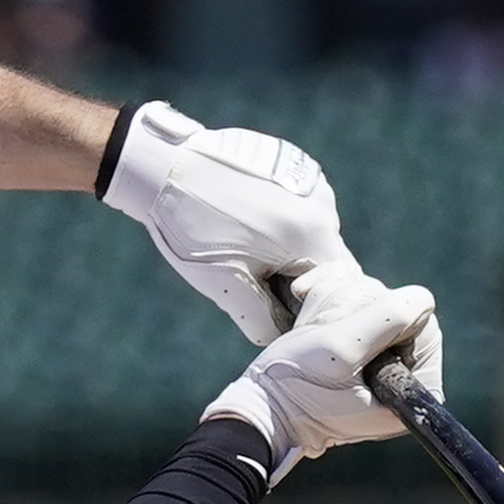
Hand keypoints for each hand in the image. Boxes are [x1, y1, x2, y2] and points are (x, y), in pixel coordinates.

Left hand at [103, 102, 355, 346]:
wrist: (164, 165)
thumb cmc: (192, 226)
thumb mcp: (225, 285)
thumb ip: (261, 322)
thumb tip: (282, 338)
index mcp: (312, 236)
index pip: (339, 289)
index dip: (313, 308)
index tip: (280, 310)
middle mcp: (323, 205)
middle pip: (327, 261)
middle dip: (299, 278)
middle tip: (256, 279)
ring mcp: (311, 181)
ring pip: (314, 234)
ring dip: (291, 249)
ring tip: (246, 245)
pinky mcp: (296, 165)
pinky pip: (302, 208)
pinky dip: (284, 222)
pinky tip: (247, 218)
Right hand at [204, 277, 441, 478]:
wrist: (260, 409)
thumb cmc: (296, 387)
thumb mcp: (341, 349)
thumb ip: (387, 320)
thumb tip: (423, 298)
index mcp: (413, 391)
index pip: (423, 326)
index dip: (386, 311)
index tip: (349, 324)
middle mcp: (405, 382)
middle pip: (399, 312)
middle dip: (357, 305)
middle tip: (323, 325)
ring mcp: (382, 368)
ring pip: (375, 305)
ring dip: (338, 302)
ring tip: (310, 324)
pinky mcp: (360, 355)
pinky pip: (358, 310)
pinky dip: (330, 303)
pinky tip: (307, 314)